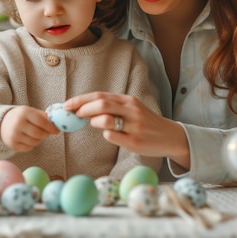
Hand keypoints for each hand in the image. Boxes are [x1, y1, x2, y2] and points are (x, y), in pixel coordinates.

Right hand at [0, 106, 59, 151]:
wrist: (2, 123)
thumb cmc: (21, 116)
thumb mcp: (31, 111)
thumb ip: (43, 116)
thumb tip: (56, 124)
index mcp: (24, 112)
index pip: (41, 121)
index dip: (51, 127)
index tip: (56, 130)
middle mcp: (18, 123)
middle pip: (39, 133)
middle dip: (46, 134)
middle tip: (47, 133)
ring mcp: (14, 135)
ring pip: (35, 142)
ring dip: (39, 139)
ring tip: (37, 134)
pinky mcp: (12, 144)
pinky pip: (29, 148)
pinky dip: (32, 144)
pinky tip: (29, 138)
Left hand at [64, 92, 188, 165]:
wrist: (170, 136)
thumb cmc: (145, 122)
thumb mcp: (131, 109)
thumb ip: (111, 107)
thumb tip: (83, 109)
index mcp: (128, 100)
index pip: (99, 95)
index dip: (81, 100)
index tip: (67, 105)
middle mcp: (131, 110)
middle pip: (101, 104)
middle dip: (83, 109)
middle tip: (75, 115)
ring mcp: (134, 126)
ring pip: (106, 120)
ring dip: (94, 122)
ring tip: (96, 124)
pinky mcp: (135, 142)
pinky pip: (112, 137)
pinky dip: (106, 135)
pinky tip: (112, 135)